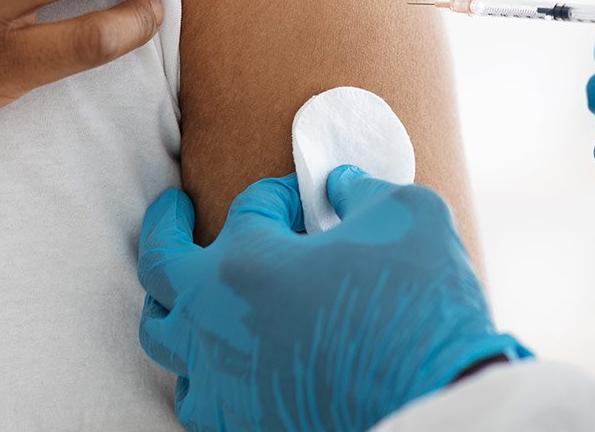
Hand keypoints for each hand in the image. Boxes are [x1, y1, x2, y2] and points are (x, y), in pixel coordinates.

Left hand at [137, 168, 527, 431]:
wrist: (435, 405)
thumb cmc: (420, 307)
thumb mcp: (407, 215)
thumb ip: (362, 189)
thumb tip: (340, 185)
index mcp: (246, 262)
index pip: (249, 207)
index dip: (282, 193)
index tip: (308, 196)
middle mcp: (215, 322)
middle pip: (159, 266)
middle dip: (165, 226)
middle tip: (173, 208)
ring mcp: (221, 380)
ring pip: (164, 338)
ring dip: (172, 305)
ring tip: (184, 291)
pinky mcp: (239, 425)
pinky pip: (195, 397)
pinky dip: (200, 371)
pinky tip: (222, 360)